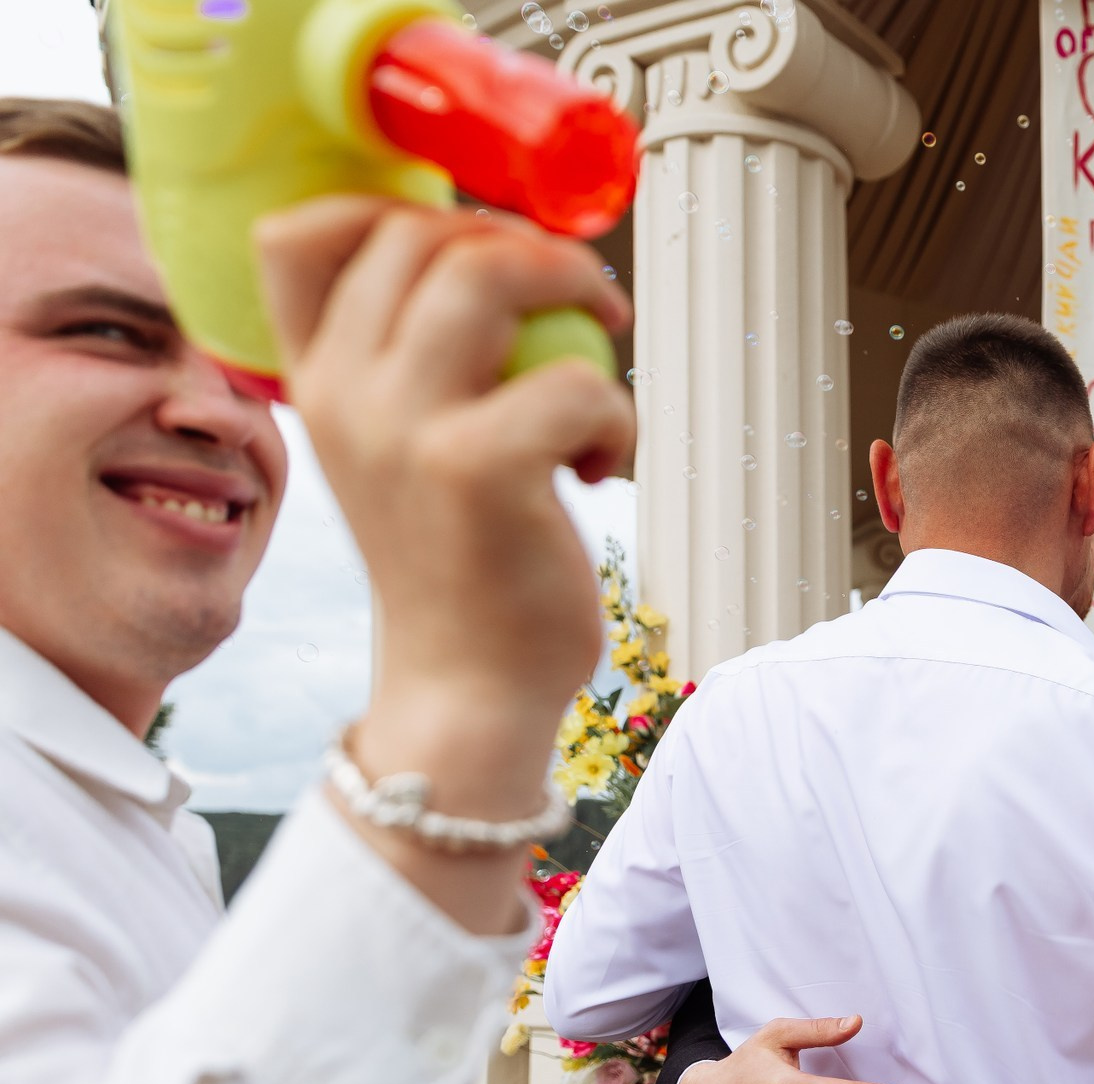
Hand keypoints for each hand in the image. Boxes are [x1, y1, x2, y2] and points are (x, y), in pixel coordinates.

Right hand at [252, 197, 632, 926]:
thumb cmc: (458, 562)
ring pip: (489, 275)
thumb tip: (495, 262)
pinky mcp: (479, 471)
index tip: (477, 244)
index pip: (300, 232)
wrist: (463, 689)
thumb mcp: (399, 448)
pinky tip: (601, 465)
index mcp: (316, 380)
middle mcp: (344, 392)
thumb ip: (413, 362)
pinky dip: (616, 412)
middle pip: (419, 233)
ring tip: (602, 351)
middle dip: (523, 243)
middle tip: (580, 301)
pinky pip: (575, 381)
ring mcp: (405, 429)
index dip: (396, 206)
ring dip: (575, 292)